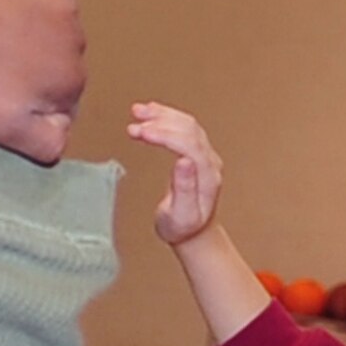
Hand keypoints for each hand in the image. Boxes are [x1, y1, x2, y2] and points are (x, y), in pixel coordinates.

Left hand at [0, 0, 83, 163]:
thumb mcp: (3, 128)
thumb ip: (45, 144)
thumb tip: (64, 142)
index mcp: (72, 82)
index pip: (60, 100)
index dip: (28, 99)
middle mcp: (79, 42)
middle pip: (58, 61)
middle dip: (32, 64)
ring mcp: (64, 3)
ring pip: (52, 25)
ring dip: (28, 29)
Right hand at [127, 103, 222, 247]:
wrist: (192, 233)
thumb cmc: (184, 228)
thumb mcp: (181, 215)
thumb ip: (184, 189)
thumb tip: (184, 161)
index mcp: (208, 177)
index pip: (188, 144)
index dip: (164, 134)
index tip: (142, 132)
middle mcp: (210, 162)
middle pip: (188, 130)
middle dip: (159, 122)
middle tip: (135, 124)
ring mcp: (205, 155)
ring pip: (187, 124)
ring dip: (162, 115)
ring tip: (138, 111)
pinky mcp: (197, 152)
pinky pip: (184, 127)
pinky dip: (166, 116)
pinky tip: (151, 112)